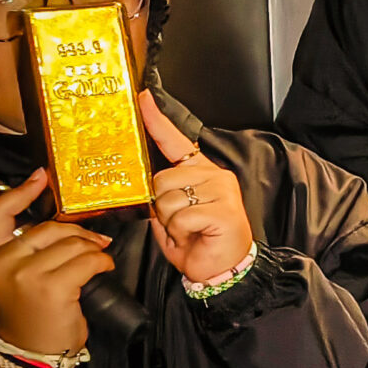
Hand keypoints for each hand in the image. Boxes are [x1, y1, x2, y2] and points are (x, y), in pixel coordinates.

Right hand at [0, 168, 112, 355]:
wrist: (32, 350)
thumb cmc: (30, 310)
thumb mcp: (13, 275)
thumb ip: (25, 248)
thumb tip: (61, 220)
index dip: (20, 192)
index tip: (41, 177)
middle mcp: (1, 263)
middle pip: (49, 228)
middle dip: (79, 233)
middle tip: (95, 241)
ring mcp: (25, 275)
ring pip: (73, 244)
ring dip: (94, 250)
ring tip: (98, 259)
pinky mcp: (52, 287)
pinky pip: (88, 260)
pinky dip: (103, 262)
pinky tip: (103, 268)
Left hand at [141, 94, 255, 283]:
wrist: (221, 269)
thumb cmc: (197, 241)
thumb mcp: (171, 214)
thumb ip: (160, 194)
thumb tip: (144, 185)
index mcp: (201, 173)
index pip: (175, 141)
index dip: (156, 119)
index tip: (143, 98)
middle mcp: (214, 176)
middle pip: (161, 178)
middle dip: (160, 206)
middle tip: (178, 223)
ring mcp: (222, 192)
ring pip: (168, 198)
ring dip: (169, 221)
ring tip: (188, 231)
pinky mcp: (225, 210)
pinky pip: (182, 216)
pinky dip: (181, 232)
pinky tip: (196, 235)